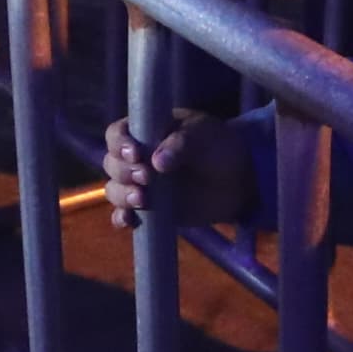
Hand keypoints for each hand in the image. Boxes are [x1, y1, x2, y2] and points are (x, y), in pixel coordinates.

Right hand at [99, 110, 248, 229]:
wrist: (240, 179)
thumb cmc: (219, 146)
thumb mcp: (204, 136)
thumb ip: (181, 144)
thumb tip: (157, 162)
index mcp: (145, 131)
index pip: (117, 134)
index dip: (119, 143)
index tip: (136, 154)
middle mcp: (137, 157)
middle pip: (112, 163)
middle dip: (123, 171)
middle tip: (147, 177)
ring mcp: (141, 184)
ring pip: (114, 189)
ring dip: (121, 195)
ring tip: (142, 200)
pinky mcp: (148, 209)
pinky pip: (124, 214)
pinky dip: (122, 218)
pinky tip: (129, 221)